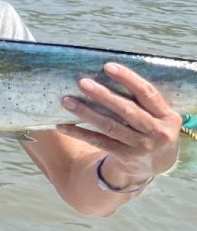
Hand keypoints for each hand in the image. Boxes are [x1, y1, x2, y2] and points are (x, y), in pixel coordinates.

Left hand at [56, 62, 181, 186]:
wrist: (157, 163)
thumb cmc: (151, 127)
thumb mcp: (157, 114)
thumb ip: (141, 99)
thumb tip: (105, 72)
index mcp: (168, 116)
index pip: (147, 93)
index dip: (128, 79)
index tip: (107, 66)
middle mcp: (157, 132)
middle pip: (127, 111)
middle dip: (104, 95)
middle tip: (82, 82)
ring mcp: (142, 146)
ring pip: (110, 127)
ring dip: (86, 113)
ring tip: (66, 101)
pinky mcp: (126, 157)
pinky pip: (99, 142)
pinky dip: (79, 133)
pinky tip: (62, 125)